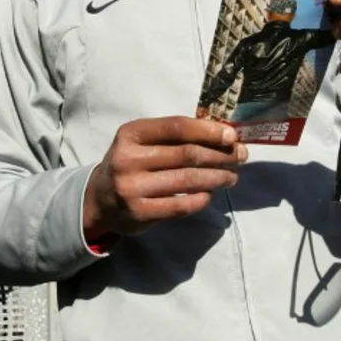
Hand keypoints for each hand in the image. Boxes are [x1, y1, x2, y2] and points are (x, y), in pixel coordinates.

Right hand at [83, 117, 247, 236]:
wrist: (99, 200)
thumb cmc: (131, 163)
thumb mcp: (142, 142)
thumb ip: (173, 136)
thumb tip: (221, 134)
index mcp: (131, 133)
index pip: (176, 127)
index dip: (208, 131)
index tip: (232, 136)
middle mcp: (128, 159)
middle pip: (186, 154)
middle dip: (220, 155)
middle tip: (240, 157)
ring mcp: (132, 188)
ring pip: (187, 180)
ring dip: (217, 177)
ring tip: (232, 177)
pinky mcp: (139, 213)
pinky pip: (181, 205)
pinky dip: (201, 198)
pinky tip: (210, 194)